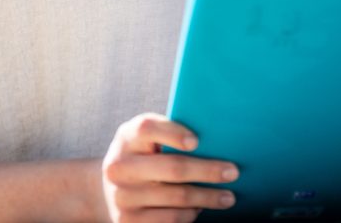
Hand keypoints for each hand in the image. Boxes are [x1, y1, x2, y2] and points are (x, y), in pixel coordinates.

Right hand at [101, 113, 238, 222]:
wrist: (107, 191)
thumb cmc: (142, 158)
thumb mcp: (146, 141)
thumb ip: (170, 135)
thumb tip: (216, 142)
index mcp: (126, 138)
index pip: (147, 128)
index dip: (173, 133)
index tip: (197, 141)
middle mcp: (119, 167)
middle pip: (172, 167)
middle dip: (208, 170)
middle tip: (233, 172)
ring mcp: (122, 197)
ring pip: (177, 197)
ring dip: (207, 198)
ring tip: (228, 197)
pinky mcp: (127, 222)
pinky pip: (170, 219)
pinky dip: (190, 214)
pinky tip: (200, 209)